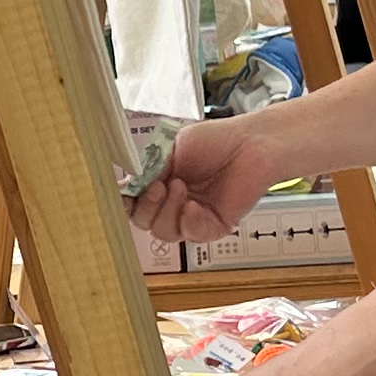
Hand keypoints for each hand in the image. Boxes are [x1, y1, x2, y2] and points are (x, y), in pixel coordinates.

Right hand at [130, 118, 274, 246]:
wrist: (250, 144)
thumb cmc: (215, 140)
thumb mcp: (170, 148)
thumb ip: (148, 169)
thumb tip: (126, 186)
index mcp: (159, 183)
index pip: (133, 203)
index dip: (125, 202)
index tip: (124, 194)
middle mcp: (173, 203)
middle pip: (145, 222)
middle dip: (147, 207)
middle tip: (159, 187)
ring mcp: (193, 216)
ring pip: (164, 232)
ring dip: (168, 211)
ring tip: (181, 187)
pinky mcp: (214, 226)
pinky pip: (192, 235)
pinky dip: (190, 222)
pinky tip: (195, 206)